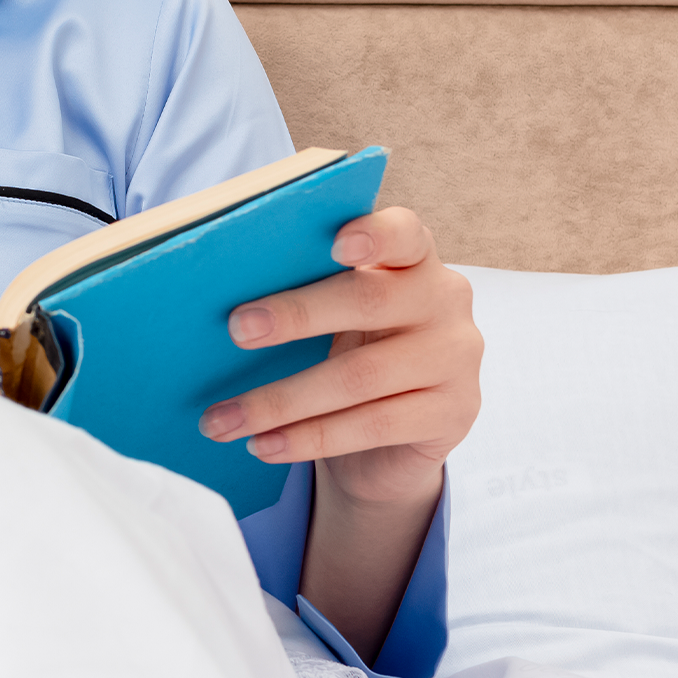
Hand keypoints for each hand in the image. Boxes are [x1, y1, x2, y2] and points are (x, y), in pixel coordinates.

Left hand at [199, 206, 481, 509]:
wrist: (389, 440)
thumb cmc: (347, 352)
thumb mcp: (332, 317)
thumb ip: (304, 290)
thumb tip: (222, 299)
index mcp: (413, 259)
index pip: (403, 233)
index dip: (374, 234)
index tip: (334, 243)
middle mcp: (445, 301)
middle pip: (369, 301)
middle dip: (297, 315)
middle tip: (236, 330)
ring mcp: (456, 360)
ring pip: (361, 377)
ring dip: (281, 400)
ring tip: (222, 419)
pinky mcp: (453, 415)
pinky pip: (373, 426)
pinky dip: (309, 438)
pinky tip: (264, 445)